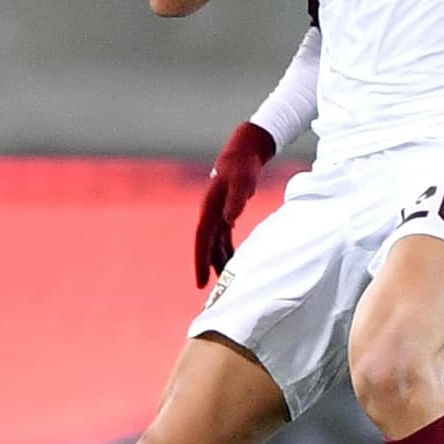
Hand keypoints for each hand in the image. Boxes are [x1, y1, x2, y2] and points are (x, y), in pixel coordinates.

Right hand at [195, 121, 276, 286]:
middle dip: (206, 266)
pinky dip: (226, 249)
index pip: (202, 239)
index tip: (200, 282)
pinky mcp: (226, 212)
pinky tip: (231, 260)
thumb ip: (236, 200)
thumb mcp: (242, 181)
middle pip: (206, 245)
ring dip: (218, 259)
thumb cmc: (243, 166)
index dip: (200, 261)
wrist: (244, 152)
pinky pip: (223, 236)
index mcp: (210, 208)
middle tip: (208, 291)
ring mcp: (217, 213)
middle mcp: (210, 213)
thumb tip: (229, 221)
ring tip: (225, 279)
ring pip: (215, 242)